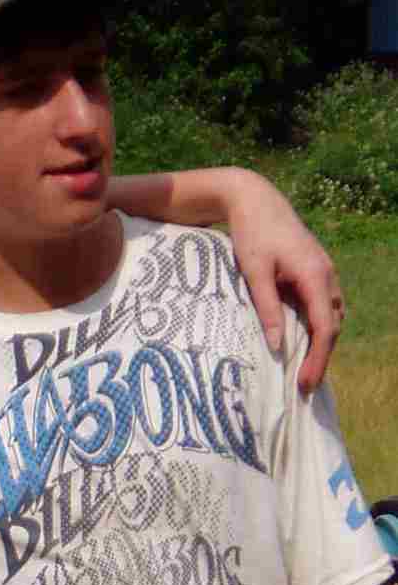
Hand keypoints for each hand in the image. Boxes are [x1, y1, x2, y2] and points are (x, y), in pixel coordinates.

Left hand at [224, 175, 341, 393]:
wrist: (255, 199)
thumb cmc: (251, 234)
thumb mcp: (254, 273)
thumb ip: (266, 309)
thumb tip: (277, 346)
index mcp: (315, 276)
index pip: (324, 328)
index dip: (318, 359)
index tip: (305, 383)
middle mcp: (327, 275)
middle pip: (332, 326)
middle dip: (321, 357)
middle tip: (304, 385)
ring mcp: (324, 271)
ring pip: (331, 315)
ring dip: (321, 342)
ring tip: (303, 368)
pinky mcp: (315, 270)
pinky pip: (322, 304)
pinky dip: (316, 325)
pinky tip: (300, 339)